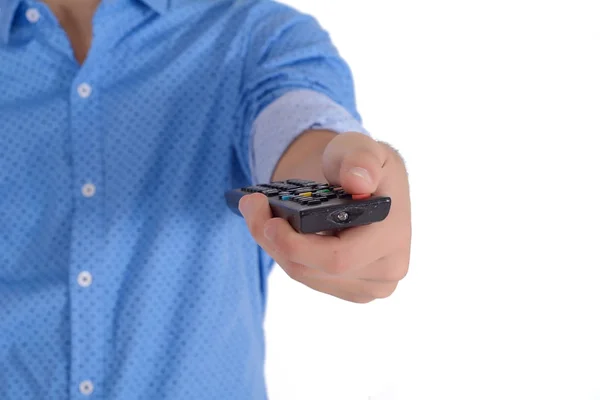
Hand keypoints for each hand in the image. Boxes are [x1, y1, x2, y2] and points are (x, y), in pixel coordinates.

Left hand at [239, 132, 411, 302]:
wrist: (363, 183)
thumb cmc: (360, 163)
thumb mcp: (361, 147)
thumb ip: (360, 158)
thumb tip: (358, 183)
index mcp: (393, 237)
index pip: (338, 258)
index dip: (297, 246)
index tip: (269, 221)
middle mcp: (387, 270)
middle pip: (312, 270)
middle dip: (273, 240)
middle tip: (250, 205)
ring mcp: (368, 285)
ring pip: (304, 274)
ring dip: (273, 245)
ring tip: (255, 210)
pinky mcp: (350, 288)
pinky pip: (307, 276)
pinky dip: (285, 252)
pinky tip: (273, 228)